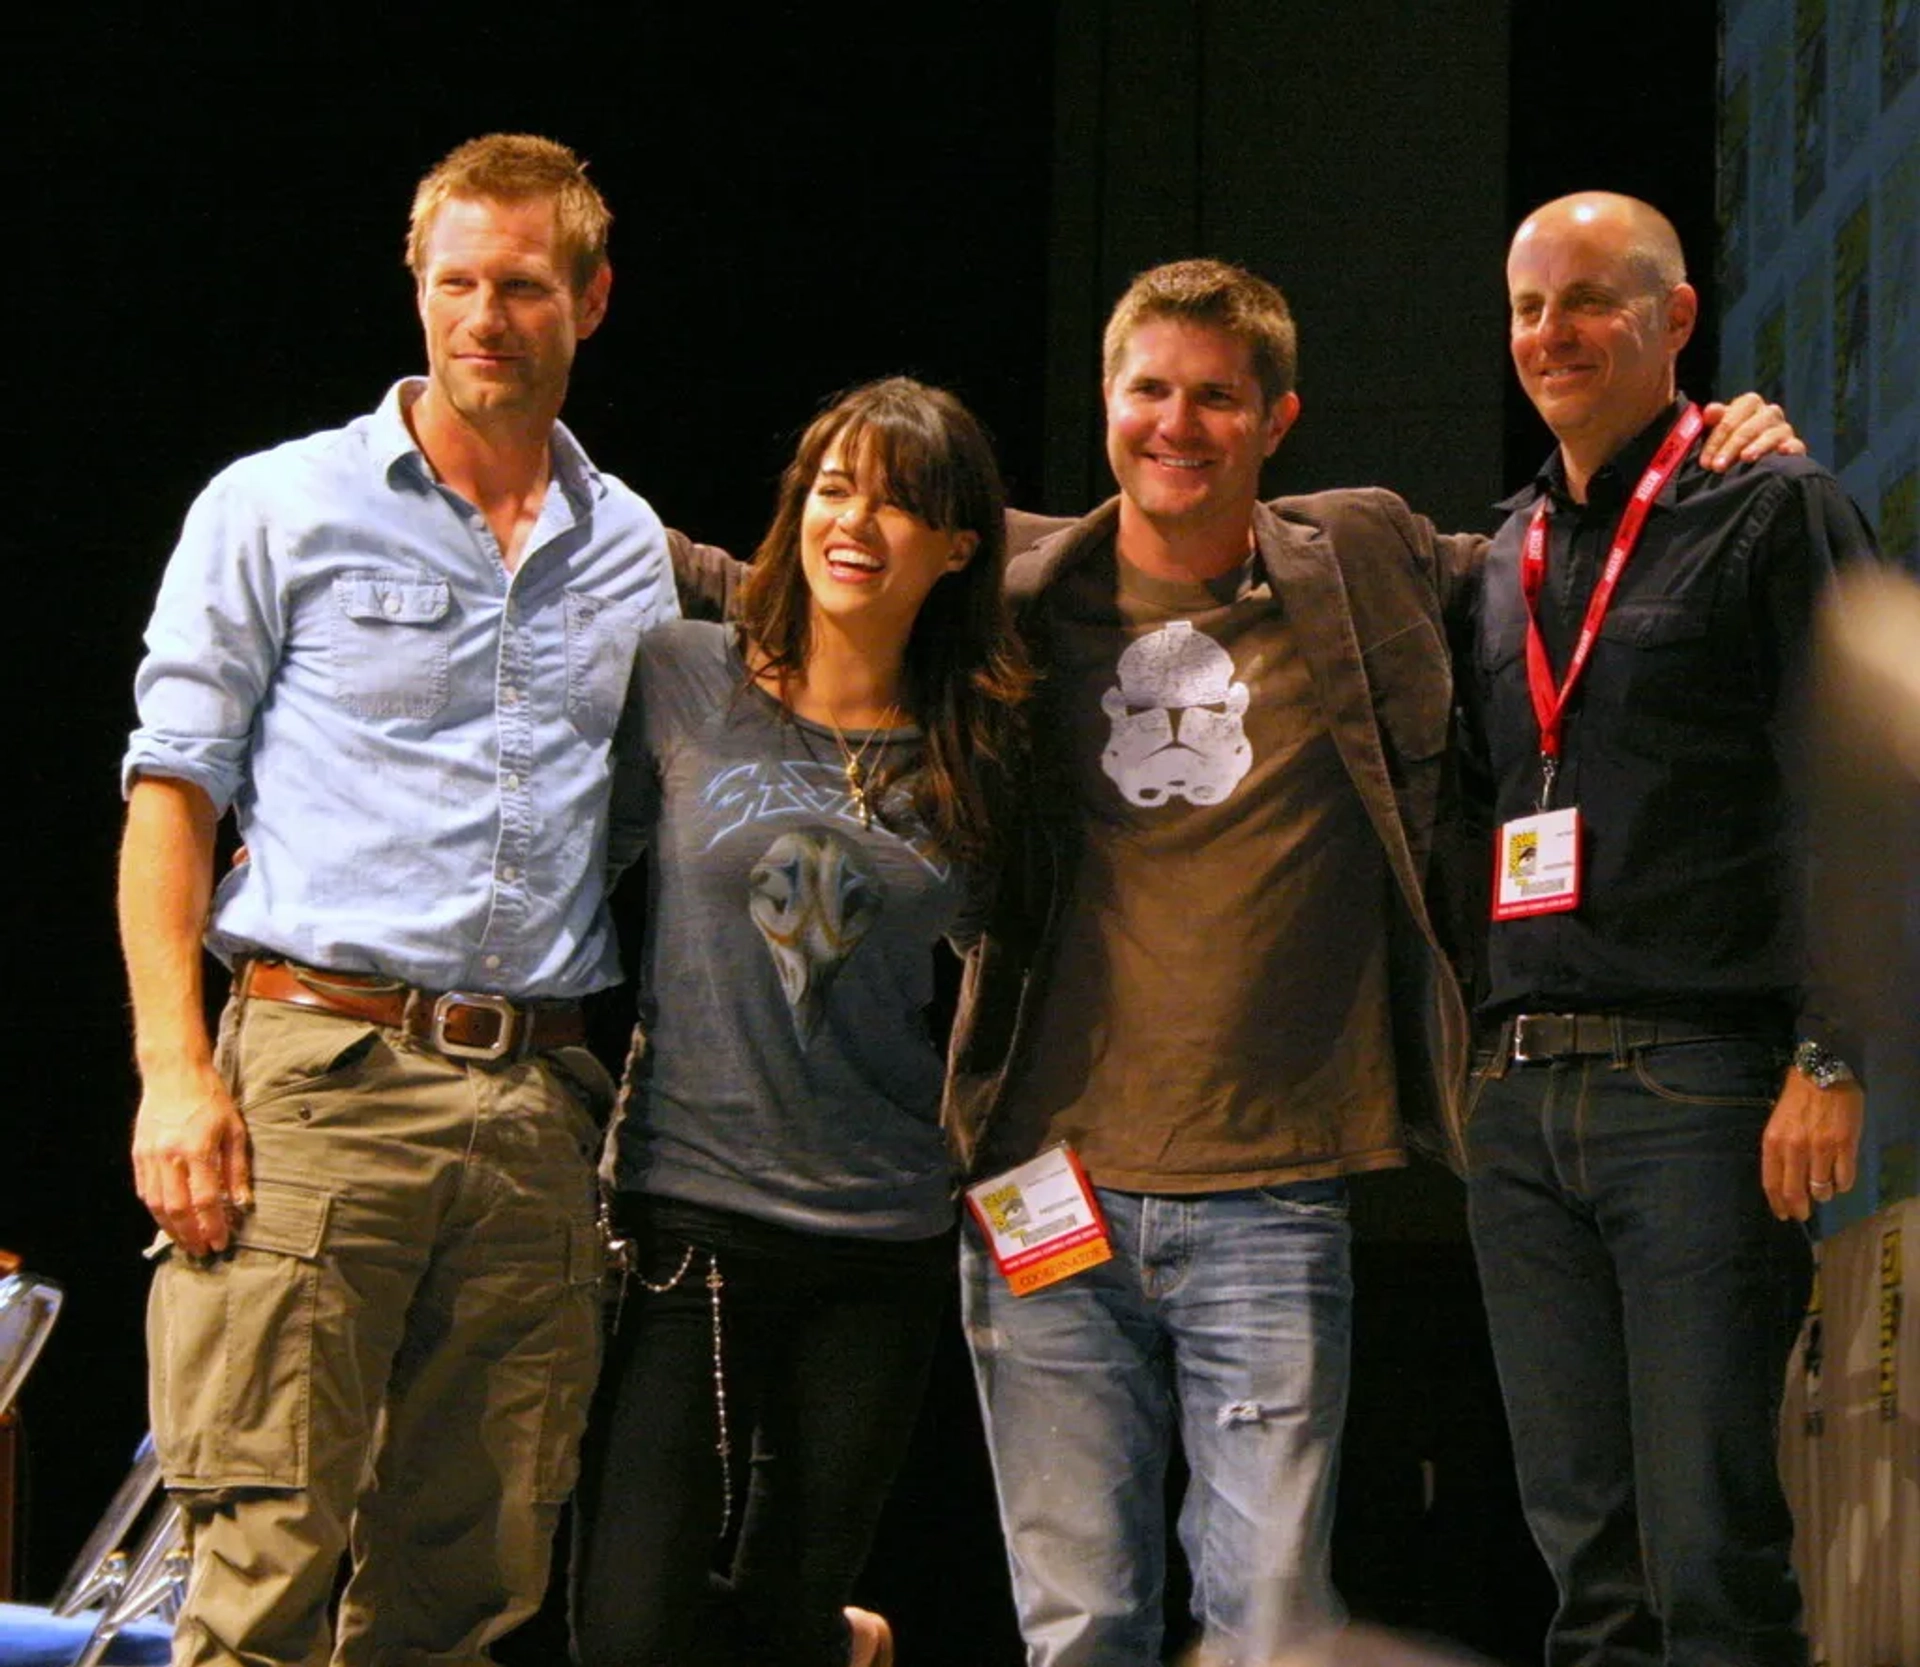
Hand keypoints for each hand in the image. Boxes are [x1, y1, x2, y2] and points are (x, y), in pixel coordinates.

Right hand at [132, 1066, 252, 1254]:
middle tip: (203, 1251)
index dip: (214, 1225)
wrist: (174, 1074)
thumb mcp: (235, 1130)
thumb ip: (237, 1168)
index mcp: (197, 1150)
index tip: (222, 1242)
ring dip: (171, 1229)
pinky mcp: (138, 1155)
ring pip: (156, 1205)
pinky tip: (168, 1221)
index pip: (205, 1200)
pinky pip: (144, 1192)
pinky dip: (156, 1211)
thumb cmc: (210, 1098)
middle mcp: (169, 1157)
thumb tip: (242, 1202)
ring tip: (186, 1243)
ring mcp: (149, 1157)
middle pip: (177, 1209)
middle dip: (191, 1235)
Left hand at [1699, 392, 1805, 470]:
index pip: (1731, 418)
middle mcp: (1769, 413)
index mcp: (1749, 404)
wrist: (1749, 459)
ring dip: (1757, 447)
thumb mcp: (1716, 431)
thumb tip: (1710, 410)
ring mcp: (1783, 428)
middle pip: (1749, 427)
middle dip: (1731, 447)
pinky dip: (1790, 447)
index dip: (1716, 439)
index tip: (1705, 462)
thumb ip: (1713, 421)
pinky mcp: (1795, 445)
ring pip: (1771, 434)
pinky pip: (1795, 444)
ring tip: (1745, 459)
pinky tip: (1782, 452)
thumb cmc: (1728, 441)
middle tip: (1717, 467)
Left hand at [1760, 1070, 1862, 1221]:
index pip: (1771, 1183)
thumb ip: (1778, 1152)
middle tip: (1803, 1213)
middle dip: (1799, 1208)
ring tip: (1823, 1189)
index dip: (1777, 1204)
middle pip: (1794, 1192)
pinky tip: (1839, 1178)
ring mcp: (1821, 1148)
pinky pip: (1844, 1179)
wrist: (1822, 1076)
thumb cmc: (1797, 1100)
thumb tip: (1783, 1182)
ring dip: (1823, 1194)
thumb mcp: (1777, 1124)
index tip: (1783, 1214)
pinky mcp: (1844, 1146)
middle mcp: (1794, 1148)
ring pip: (1822, 1189)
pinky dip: (1842, 1185)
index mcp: (1773, 1143)